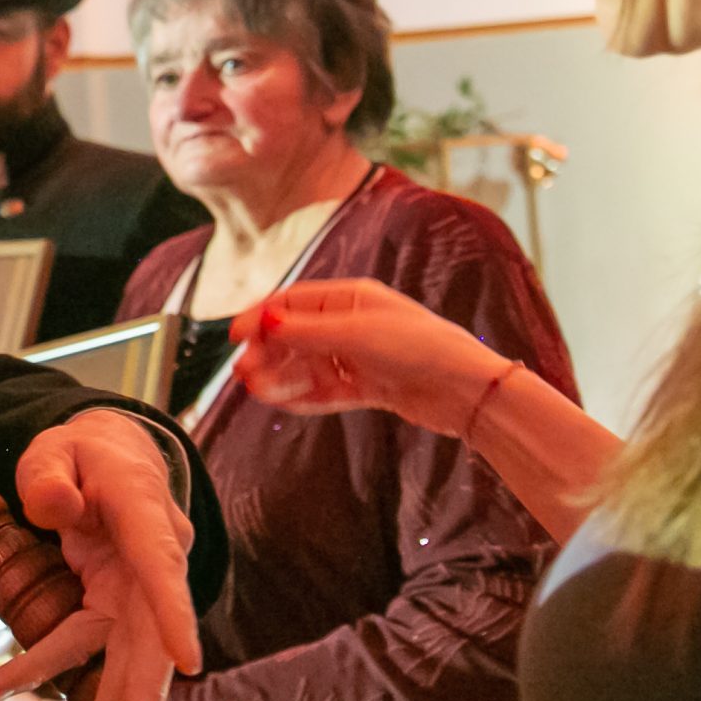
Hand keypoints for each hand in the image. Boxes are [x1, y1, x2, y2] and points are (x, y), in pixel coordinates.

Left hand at [0, 411, 200, 700]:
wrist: (110, 456)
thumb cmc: (83, 452)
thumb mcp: (54, 449)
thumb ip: (49, 475)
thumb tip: (54, 510)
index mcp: (143, 512)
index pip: (162, 565)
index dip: (175, 614)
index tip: (189, 661)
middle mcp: (154, 558)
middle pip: (155, 631)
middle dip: (145, 691)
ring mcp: (140, 587)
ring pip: (134, 656)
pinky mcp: (120, 605)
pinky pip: (99, 649)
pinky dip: (77, 684)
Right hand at [230, 279, 508, 436]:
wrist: (465, 391)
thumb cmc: (420, 348)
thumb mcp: (357, 335)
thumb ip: (307, 332)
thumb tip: (263, 321)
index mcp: (352, 298)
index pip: (294, 302)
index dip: (262, 317)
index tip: (234, 335)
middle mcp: (354, 324)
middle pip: (297, 336)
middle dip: (269, 353)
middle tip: (243, 372)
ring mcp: (361, 357)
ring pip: (309, 366)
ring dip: (282, 376)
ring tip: (257, 390)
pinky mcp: (370, 387)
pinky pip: (327, 390)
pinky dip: (304, 395)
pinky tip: (282, 401)